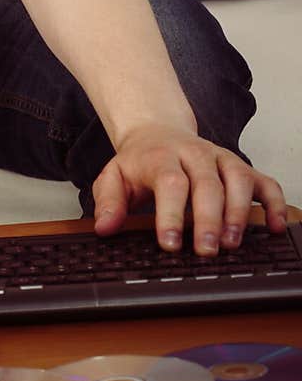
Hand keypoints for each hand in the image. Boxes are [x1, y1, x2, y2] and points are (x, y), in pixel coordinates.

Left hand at [91, 124, 287, 254]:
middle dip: (208, 219)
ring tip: (233, 243)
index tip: (170, 243)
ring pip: (238, 179)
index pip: (169, 182)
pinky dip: (274, 203)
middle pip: (207, 183)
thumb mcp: (114, 176)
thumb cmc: (139, 161)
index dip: (171, 213)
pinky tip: (275, 227)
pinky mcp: (240, 167)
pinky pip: (264, 182)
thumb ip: (108, 201)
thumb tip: (105, 227)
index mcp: (161, 157)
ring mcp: (221, 159)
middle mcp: (195, 155)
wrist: (156, 130)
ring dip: (239, 212)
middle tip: (206, 250)